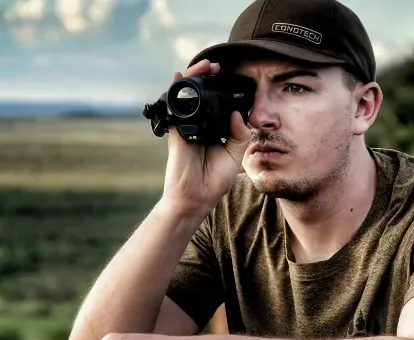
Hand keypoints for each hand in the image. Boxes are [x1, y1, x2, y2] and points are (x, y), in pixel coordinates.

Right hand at [159, 59, 247, 217]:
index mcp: (214, 131)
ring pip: (187, 98)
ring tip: (203, 67)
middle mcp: (200, 126)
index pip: (217, 105)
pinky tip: (178, 78)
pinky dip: (175, 92)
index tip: (229, 76)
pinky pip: (174, 109)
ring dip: (192, 79)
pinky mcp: (176, 132)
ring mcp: (187, 128)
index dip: (221, 89)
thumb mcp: (235, 155)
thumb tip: (238, 114)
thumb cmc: (214, 180)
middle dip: (207, 78)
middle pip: (201, 96)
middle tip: (216, 67)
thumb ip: (240, 134)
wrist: (195, 198)